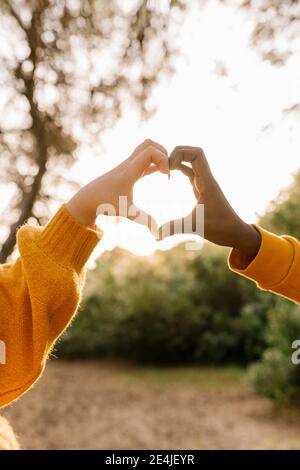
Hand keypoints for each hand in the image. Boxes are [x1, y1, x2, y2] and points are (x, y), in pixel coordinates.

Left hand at [66, 139, 168, 229]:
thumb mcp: (127, 213)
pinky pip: (143, 159)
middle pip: (149, 143)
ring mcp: (127, 165)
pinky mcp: (128, 170)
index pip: (150, 151)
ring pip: (146, 148)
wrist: (87, 199)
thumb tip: (157, 234)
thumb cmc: (105, 205)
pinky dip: (154, 162)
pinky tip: (160, 174)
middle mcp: (128, 164)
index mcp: (129, 171)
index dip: (163, 160)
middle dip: (164, 153)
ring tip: (165, 172)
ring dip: (159, 156)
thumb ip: (144, 221)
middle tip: (169, 169)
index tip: (167, 176)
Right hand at [158, 146, 260, 262]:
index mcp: (207, 182)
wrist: (235, 233)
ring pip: (192, 162)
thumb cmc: (220, 228)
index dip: (180, 153)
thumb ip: (174, 229)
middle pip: (193, 153)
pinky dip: (180, 170)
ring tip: (164, 169)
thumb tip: (155, 236)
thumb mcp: (194, 227)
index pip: (197, 154)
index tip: (168, 167)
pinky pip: (191, 172)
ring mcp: (204, 184)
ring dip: (178, 160)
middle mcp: (206, 179)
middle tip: (163, 165)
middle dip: (177, 153)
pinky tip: (170, 177)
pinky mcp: (202, 190)